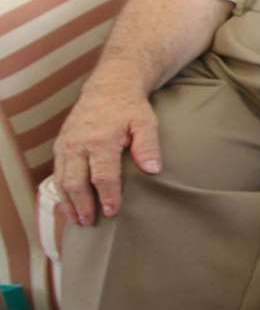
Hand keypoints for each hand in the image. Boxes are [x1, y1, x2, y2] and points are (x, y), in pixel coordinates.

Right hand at [51, 79, 161, 225]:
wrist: (109, 87)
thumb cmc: (130, 108)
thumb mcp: (146, 122)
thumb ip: (148, 146)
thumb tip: (153, 170)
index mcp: (100, 140)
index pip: (102, 175)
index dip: (108, 196)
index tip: (113, 212)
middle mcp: (78, 144)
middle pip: (76, 182)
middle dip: (83, 205)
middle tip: (91, 222)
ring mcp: (66, 145)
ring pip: (61, 180)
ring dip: (68, 202)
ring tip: (78, 220)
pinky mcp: (60, 146)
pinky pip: (56, 173)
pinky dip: (61, 191)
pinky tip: (68, 204)